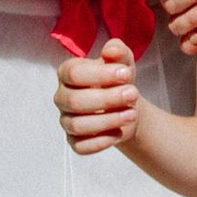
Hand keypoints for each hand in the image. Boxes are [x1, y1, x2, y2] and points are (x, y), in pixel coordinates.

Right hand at [55, 37, 140, 155]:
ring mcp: (66, 120)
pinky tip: (119, 132)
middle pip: (76, 101)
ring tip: (131, 114)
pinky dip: (102, 141)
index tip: (127, 74)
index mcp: (67, 73)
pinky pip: (81, 147)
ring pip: (78, 125)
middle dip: (108, 99)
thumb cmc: (120, 80)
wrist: (127, 105)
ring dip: (108, 120)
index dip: (101, 75)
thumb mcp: (123, 62)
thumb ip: (118, 51)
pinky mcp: (74, 141)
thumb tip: (111, 50)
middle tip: (133, 94)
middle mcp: (62, 97)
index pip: (75, 73)